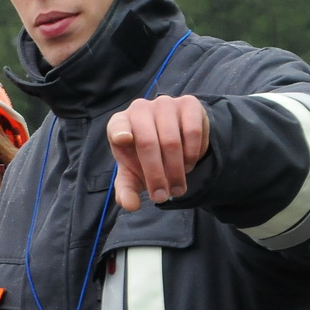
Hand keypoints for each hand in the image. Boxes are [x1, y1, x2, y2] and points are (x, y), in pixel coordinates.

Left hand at [108, 95, 208, 210]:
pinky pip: (193, 132)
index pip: (117, 126)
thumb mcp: (133, 174)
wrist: (175, 137)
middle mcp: (140, 109)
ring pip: (172, 141)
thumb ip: (127, 189)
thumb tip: (130, 205)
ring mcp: (164, 104)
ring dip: (176, 169)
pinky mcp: (188, 104)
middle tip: (162, 196)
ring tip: (178, 185)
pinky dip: (192, 153)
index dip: (119, 132)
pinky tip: (189, 163)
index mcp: (119, 124)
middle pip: (148, 143)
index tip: (123, 140)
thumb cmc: (145, 156)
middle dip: (156, 175)